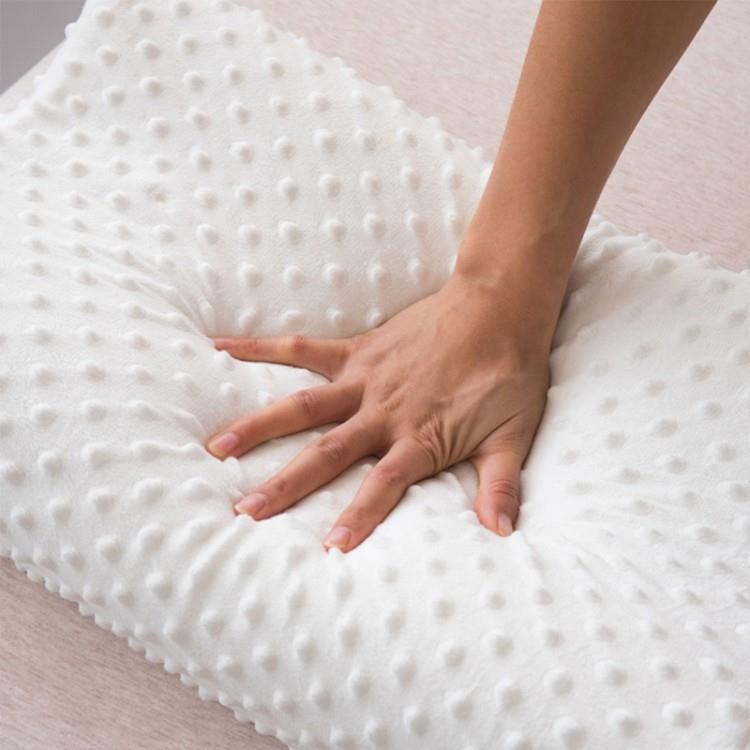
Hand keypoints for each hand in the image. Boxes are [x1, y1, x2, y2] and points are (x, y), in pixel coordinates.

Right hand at [205, 270, 552, 552]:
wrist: (499, 307)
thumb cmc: (509, 373)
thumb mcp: (513, 434)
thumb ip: (500, 484)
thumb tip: (500, 533)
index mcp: (418, 437)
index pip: (383, 485)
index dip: (359, 516)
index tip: (328, 548)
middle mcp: (382, 411)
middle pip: (328, 452)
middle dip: (286, 484)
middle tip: (245, 510)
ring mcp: (364, 379)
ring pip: (303, 405)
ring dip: (260, 426)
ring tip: (218, 446)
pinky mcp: (357, 350)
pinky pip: (303, 349)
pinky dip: (263, 348)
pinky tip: (222, 347)